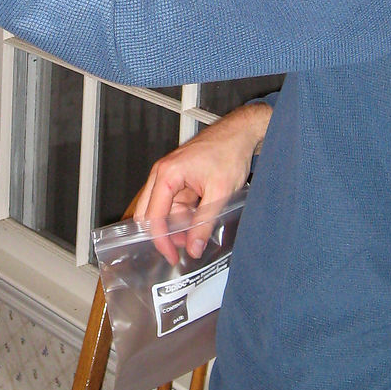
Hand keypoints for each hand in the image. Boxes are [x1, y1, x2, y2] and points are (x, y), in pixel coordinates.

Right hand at [132, 101, 271, 264]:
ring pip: (163, 210)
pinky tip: (198, 224)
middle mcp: (163, 173)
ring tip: (196, 238)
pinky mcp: (180, 178)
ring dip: (176, 225)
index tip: (172, 256)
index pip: (153, 216)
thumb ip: (204, 223)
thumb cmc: (229, 151)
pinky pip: (175, 203)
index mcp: (167, 174)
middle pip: (149, 213)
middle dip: (164, 234)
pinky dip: (184, 216)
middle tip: (180, 251)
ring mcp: (171, 176)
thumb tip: (194, 247)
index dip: (161, 240)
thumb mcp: (219, 193)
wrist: (241, 133)